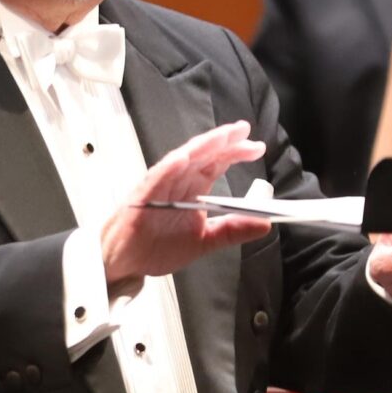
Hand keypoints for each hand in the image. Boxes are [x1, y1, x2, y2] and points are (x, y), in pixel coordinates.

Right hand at [102, 122, 271, 289]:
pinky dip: (168, 168)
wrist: (127, 262)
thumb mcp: (205, 241)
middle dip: (223, 141)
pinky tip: (182, 159)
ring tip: (220, 137)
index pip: (217, 163)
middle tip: (243, 130)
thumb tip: (264, 223)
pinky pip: (156, 179)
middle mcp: (177, 182)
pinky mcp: (142, 198)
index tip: (257, 147)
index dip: (236, 152)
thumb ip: (232, 230)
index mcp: (193, 189)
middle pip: (203, 155)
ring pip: (181, 160)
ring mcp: (159, 187)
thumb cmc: (158, 247)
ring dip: (201, 147)